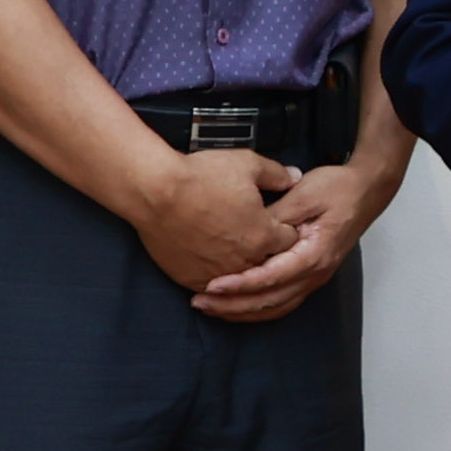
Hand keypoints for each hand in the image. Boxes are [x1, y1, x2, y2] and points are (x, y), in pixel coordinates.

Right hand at [131, 146, 302, 290]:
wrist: (155, 192)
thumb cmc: (200, 177)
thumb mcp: (246, 164)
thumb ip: (276, 174)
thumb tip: (295, 178)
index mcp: (264, 235)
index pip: (290, 241)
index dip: (285, 228)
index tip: (276, 221)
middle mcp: (245, 260)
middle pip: (268, 263)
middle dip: (265, 250)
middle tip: (254, 235)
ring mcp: (218, 273)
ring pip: (241, 278)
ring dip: (240, 265)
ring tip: (231, 249)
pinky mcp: (193, 279)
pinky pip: (212, 286)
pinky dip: (215, 276)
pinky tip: (211, 261)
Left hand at [196, 151, 391, 324]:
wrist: (365, 191)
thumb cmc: (337, 189)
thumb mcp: (303, 194)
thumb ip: (275, 217)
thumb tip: (247, 231)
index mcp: (314, 254)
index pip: (272, 278)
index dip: (241, 285)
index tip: (213, 285)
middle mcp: (315, 273)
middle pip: (270, 301)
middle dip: (233, 306)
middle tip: (200, 302)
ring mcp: (314, 278)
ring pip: (275, 308)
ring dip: (242, 312)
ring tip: (210, 308)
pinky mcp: (309, 277)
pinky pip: (281, 303)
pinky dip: (256, 309)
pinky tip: (235, 307)